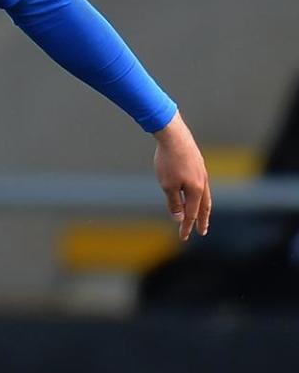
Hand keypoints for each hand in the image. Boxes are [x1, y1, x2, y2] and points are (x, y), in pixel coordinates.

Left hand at [153, 111, 210, 241]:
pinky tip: (195, 193)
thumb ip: (174, 203)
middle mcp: (202, 182)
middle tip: (203, 231)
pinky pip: (201, 184)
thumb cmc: (168, 161)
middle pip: (204, 206)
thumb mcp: (167, 185)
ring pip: (204, 194)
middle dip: (202, 220)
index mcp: (196, 190)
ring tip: (202, 214)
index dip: (187, 227)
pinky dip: (200, 194)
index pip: (191, 214)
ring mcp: (201, 172)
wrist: (173, 134)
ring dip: (203, 207)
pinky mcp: (198, 163)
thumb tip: (180, 219)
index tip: (184, 238)